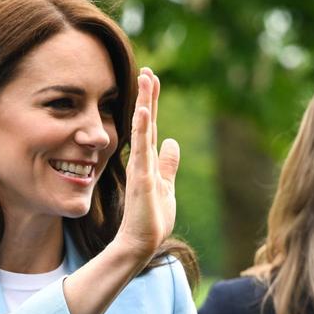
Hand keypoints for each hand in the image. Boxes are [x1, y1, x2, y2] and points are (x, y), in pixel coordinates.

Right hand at [115, 68, 178, 259]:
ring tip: (145, 79)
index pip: (152, 126)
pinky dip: (143, 129)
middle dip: (148, 96)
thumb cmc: (152, 217)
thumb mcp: (166, 185)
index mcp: (148, 161)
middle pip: (146, 122)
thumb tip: (173, 143)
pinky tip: (143, 111)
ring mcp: (140, 167)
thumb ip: (168, 164)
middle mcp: (142, 160)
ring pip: (143, 129)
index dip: (152, 103)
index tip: (151, 80)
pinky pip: (141, 148)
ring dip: (145, 104)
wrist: (141, 242)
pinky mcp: (141, 177)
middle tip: (147, 71)